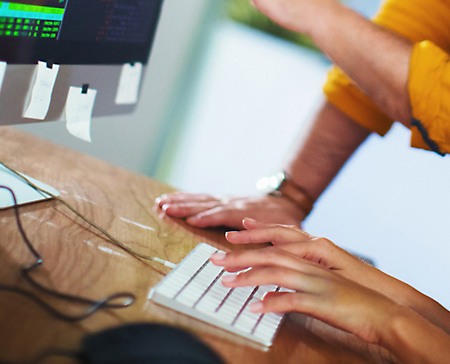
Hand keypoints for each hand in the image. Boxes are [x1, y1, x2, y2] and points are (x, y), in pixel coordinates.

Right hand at [154, 193, 306, 228]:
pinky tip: (172, 199)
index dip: (209, 217)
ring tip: (161, 202)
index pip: (225, 214)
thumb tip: (265, 251)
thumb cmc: (285, 219)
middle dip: (185, 206)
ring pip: (201, 200)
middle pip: (207, 204)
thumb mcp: (284, 231)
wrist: (287, 200)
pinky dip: (186, 198)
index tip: (192, 220)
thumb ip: (274, 239)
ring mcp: (227, 200)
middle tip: (165, 207)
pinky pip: (202, 198)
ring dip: (181, 201)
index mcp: (246, 212)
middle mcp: (234, 203)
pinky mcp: (223, 200)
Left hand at [225, 219, 396, 298]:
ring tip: (227, 281)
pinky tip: (255, 308)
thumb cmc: (357, 302)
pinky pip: (292, 301)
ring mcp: (317, 283)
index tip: (233, 236)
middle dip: (241, 256)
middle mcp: (314, 266)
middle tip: (216, 259)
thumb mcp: (327, 286)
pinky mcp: (322, 303)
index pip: (279, 244)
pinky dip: (272, 303)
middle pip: (271, 256)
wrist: (385, 312)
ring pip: (277, 273)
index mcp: (316, 258)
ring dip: (249, 277)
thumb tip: (282, 286)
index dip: (255, 238)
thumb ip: (305, 281)